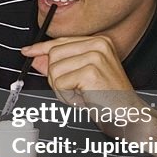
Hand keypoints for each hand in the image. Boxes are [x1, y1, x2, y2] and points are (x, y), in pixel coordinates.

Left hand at [22, 35, 141, 112]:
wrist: (128, 115)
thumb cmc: (107, 98)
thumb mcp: (80, 77)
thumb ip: (60, 64)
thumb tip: (35, 57)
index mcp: (98, 42)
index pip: (61, 41)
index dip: (41, 48)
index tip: (27, 51)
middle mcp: (98, 44)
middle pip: (53, 55)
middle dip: (56, 77)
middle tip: (74, 89)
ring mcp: (96, 57)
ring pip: (54, 70)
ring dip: (62, 89)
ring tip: (80, 94)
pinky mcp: (91, 72)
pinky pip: (60, 83)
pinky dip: (67, 97)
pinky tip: (83, 99)